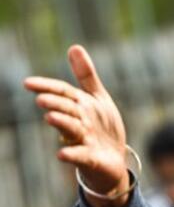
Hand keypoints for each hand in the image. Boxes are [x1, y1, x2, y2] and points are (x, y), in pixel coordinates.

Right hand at [23, 45, 129, 206]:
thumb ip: (86, 76)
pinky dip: (71, 155)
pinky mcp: (91, 158)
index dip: (47, 87)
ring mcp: (83, 140)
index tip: (27, 83)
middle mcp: (78, 121)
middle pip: (66, 110)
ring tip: (50, 117)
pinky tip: (60, 155)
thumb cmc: (102, 126)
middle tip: (42, 99)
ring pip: (71, 130)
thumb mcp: (97, 98)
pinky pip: (80, 156)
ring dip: (62, 123)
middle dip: (55, 104)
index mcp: (80, 105)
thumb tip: (74, 47)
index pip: (62, 92)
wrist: (114, 159)